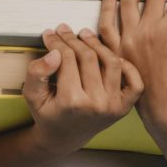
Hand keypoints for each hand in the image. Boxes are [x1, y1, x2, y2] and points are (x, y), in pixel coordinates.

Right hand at [23, 23, 143, 154]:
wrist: (64, 137)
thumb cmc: (47, 114)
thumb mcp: (32, 96)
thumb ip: (36, 73)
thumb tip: (55, 53)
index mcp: (72, 102)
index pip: (67, 58)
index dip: (57, 42)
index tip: (50, 33)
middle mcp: (96, 104)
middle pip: (88, 57)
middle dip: (73, 39)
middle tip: (64, 30)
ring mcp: (113, 106)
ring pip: (111, 62)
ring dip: (98, 44)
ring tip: (85, 35)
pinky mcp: (124, 107)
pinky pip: (134, 81)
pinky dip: (127, 66)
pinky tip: (110, 56)